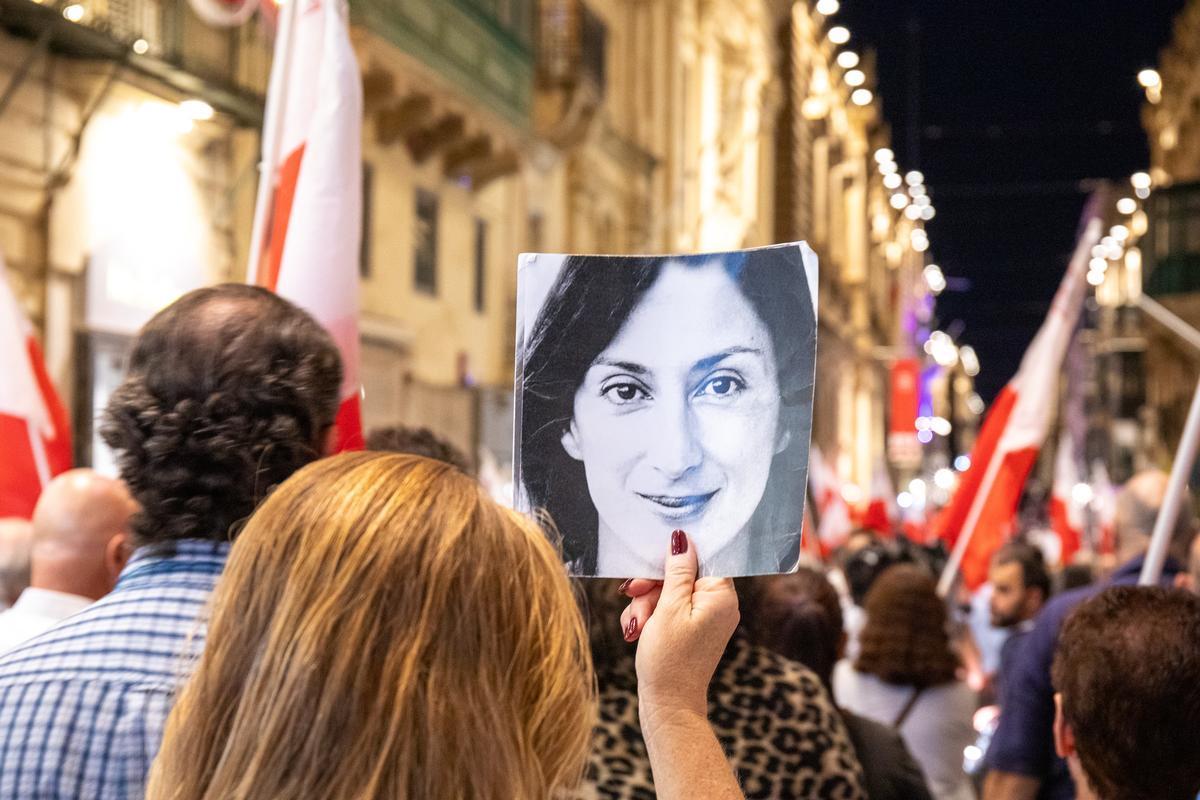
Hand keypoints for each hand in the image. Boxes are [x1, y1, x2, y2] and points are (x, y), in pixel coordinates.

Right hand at [619, 530, 738, 719]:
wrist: (668, 706)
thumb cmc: (669, 659)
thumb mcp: (668, 608)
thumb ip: (677, 571)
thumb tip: (683, 539)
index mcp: (721, 595)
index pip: (701, 556)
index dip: (673, 558)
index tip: (652, 566)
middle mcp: (718, 603)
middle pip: (680, 574)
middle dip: (652, 586)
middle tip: (633, 595)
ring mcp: (705, 617)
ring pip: (668, 591)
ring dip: (646, 603)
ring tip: (637, 625)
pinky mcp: (691, 629)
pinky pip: (668, 609)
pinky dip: (650, 616)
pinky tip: (638, 631)